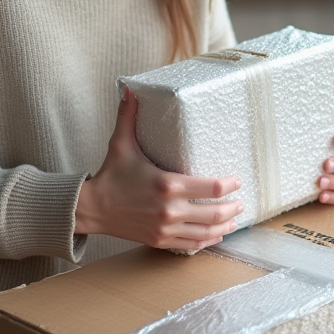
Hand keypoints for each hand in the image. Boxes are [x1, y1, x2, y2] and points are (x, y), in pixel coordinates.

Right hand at [76, 88, 243, 250]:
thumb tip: (131, 89)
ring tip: (234, 219)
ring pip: (206, 232)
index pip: (211, 187)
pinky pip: (191, 244)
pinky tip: (216, 235)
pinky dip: (207, 241)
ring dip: (224, 226)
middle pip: (214, 213)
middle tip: (241, 202)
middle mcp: (170, 209)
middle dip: (232, 208)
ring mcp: (166, 228)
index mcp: (167, 184)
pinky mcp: (160, 240)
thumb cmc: (110, 175)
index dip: (229, 185)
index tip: (236, 180)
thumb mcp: (121, 143)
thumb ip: (128, 116)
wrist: (92, 208)